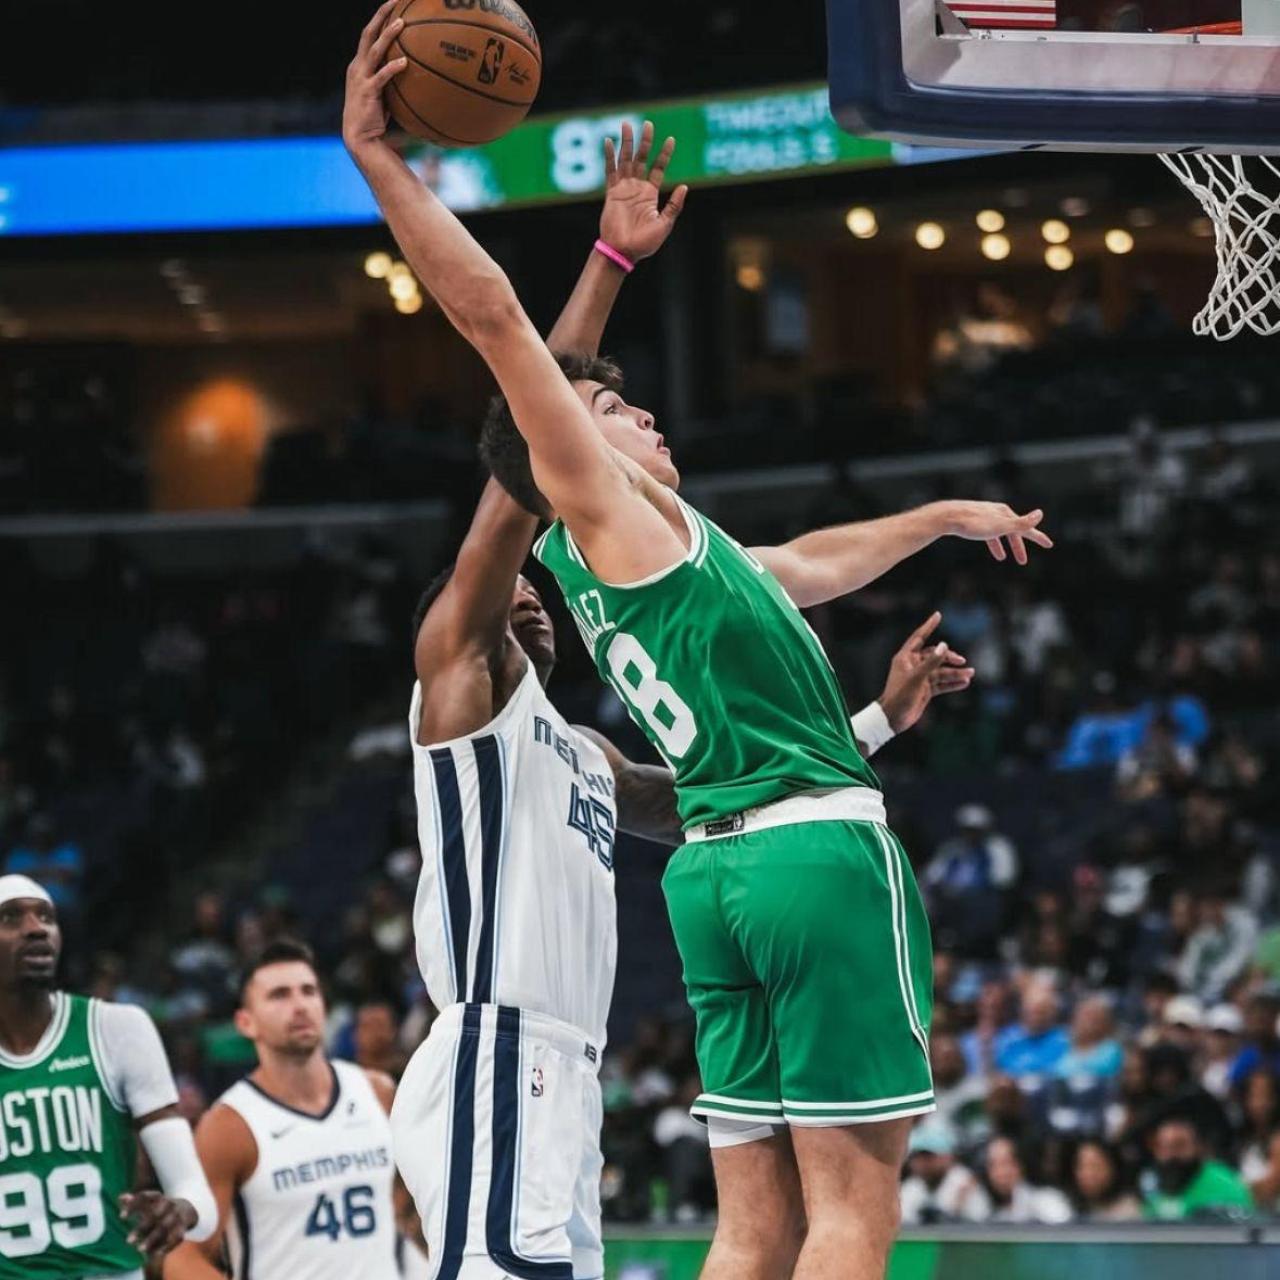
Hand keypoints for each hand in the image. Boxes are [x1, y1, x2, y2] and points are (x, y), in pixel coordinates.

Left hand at [118, 1191, 196, 1259]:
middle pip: (154, 1215)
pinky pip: (176, 1237)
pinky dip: (167, 1246)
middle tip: (128, 1241)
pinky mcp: (183, 1227)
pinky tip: (156, 1253)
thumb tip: (121, 1197)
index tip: (121, 1217)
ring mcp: (177, 1215)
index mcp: (158, 1197)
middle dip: (142, 1228)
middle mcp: (169, 1204)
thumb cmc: (159, 1207)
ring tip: (139, 1250)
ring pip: (164, 1227)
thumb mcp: (148, 1203)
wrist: (186, 1208)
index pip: (145, 1198)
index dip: (133, 1205)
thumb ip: (134, 1202)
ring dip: (152, 1239)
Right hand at [343, 1, 408, 152]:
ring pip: (374, 50)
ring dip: (388, 36)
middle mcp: (357, 67)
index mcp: (359, 65)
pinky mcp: (368, 92)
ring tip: (402, 23)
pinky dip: (392, 68)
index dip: (379, 18)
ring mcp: (361, 78)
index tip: (393, 4)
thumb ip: (392, 80)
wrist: (361, 139)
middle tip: (395, 1)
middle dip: (381, 16)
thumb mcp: (382, 94)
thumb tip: (413, 72)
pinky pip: (382, 77)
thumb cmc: (374, 118)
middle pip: (368, 34)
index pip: (368, 35)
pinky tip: (405, 62)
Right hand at [599, 121, 688, 262]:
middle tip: (648, 123)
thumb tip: (684, 186)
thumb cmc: (644, 243)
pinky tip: (608, 141)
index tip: (671, 139)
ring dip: (626, 142)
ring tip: (627, 124)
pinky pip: (610, 171)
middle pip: (641, 158)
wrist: (624, 252)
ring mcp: (623, 189)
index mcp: (650, 194)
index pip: (658, 168)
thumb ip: (674, 205)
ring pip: (625, 160)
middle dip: (645, 141)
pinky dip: (609, 156)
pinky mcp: (611, 193)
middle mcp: (636, 188)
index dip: (664, 154)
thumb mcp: (665, 224)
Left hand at [878, 612, 973, 734]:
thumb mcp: (917, 677)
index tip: (938, 615)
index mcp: (905, 658)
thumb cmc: (900, 695)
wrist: (893, 718)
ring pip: (941, 671)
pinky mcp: (925, 690)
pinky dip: (952, 683)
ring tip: (970, 674)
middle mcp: (913, 665)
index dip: (929, 626)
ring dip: (955, 672)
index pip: (919, 638)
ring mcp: (920, 678)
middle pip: (935, 655)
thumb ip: (932, 661)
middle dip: (949, 657)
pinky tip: (964, 683)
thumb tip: (945, 645)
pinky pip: (941, 683)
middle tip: (962, 662)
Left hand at [940, 501, 1053, 565]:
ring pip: (1000, 532)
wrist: (947, 517)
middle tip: (1023, 561)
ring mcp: (985, 516)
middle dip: (1019, 546)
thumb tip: (1041, 513)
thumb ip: (1020, 523)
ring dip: (1004, 545)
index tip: (1049, 545)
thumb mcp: (999, 526)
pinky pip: (987, 533)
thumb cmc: (973, 524)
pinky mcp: (973, 520)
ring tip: (1005, 559)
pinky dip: (992, 542)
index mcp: (1005, 514)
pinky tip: (990, 551)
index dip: (1038, 537)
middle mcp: (997, 512)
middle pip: (1013, 530)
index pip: (1026, 527)